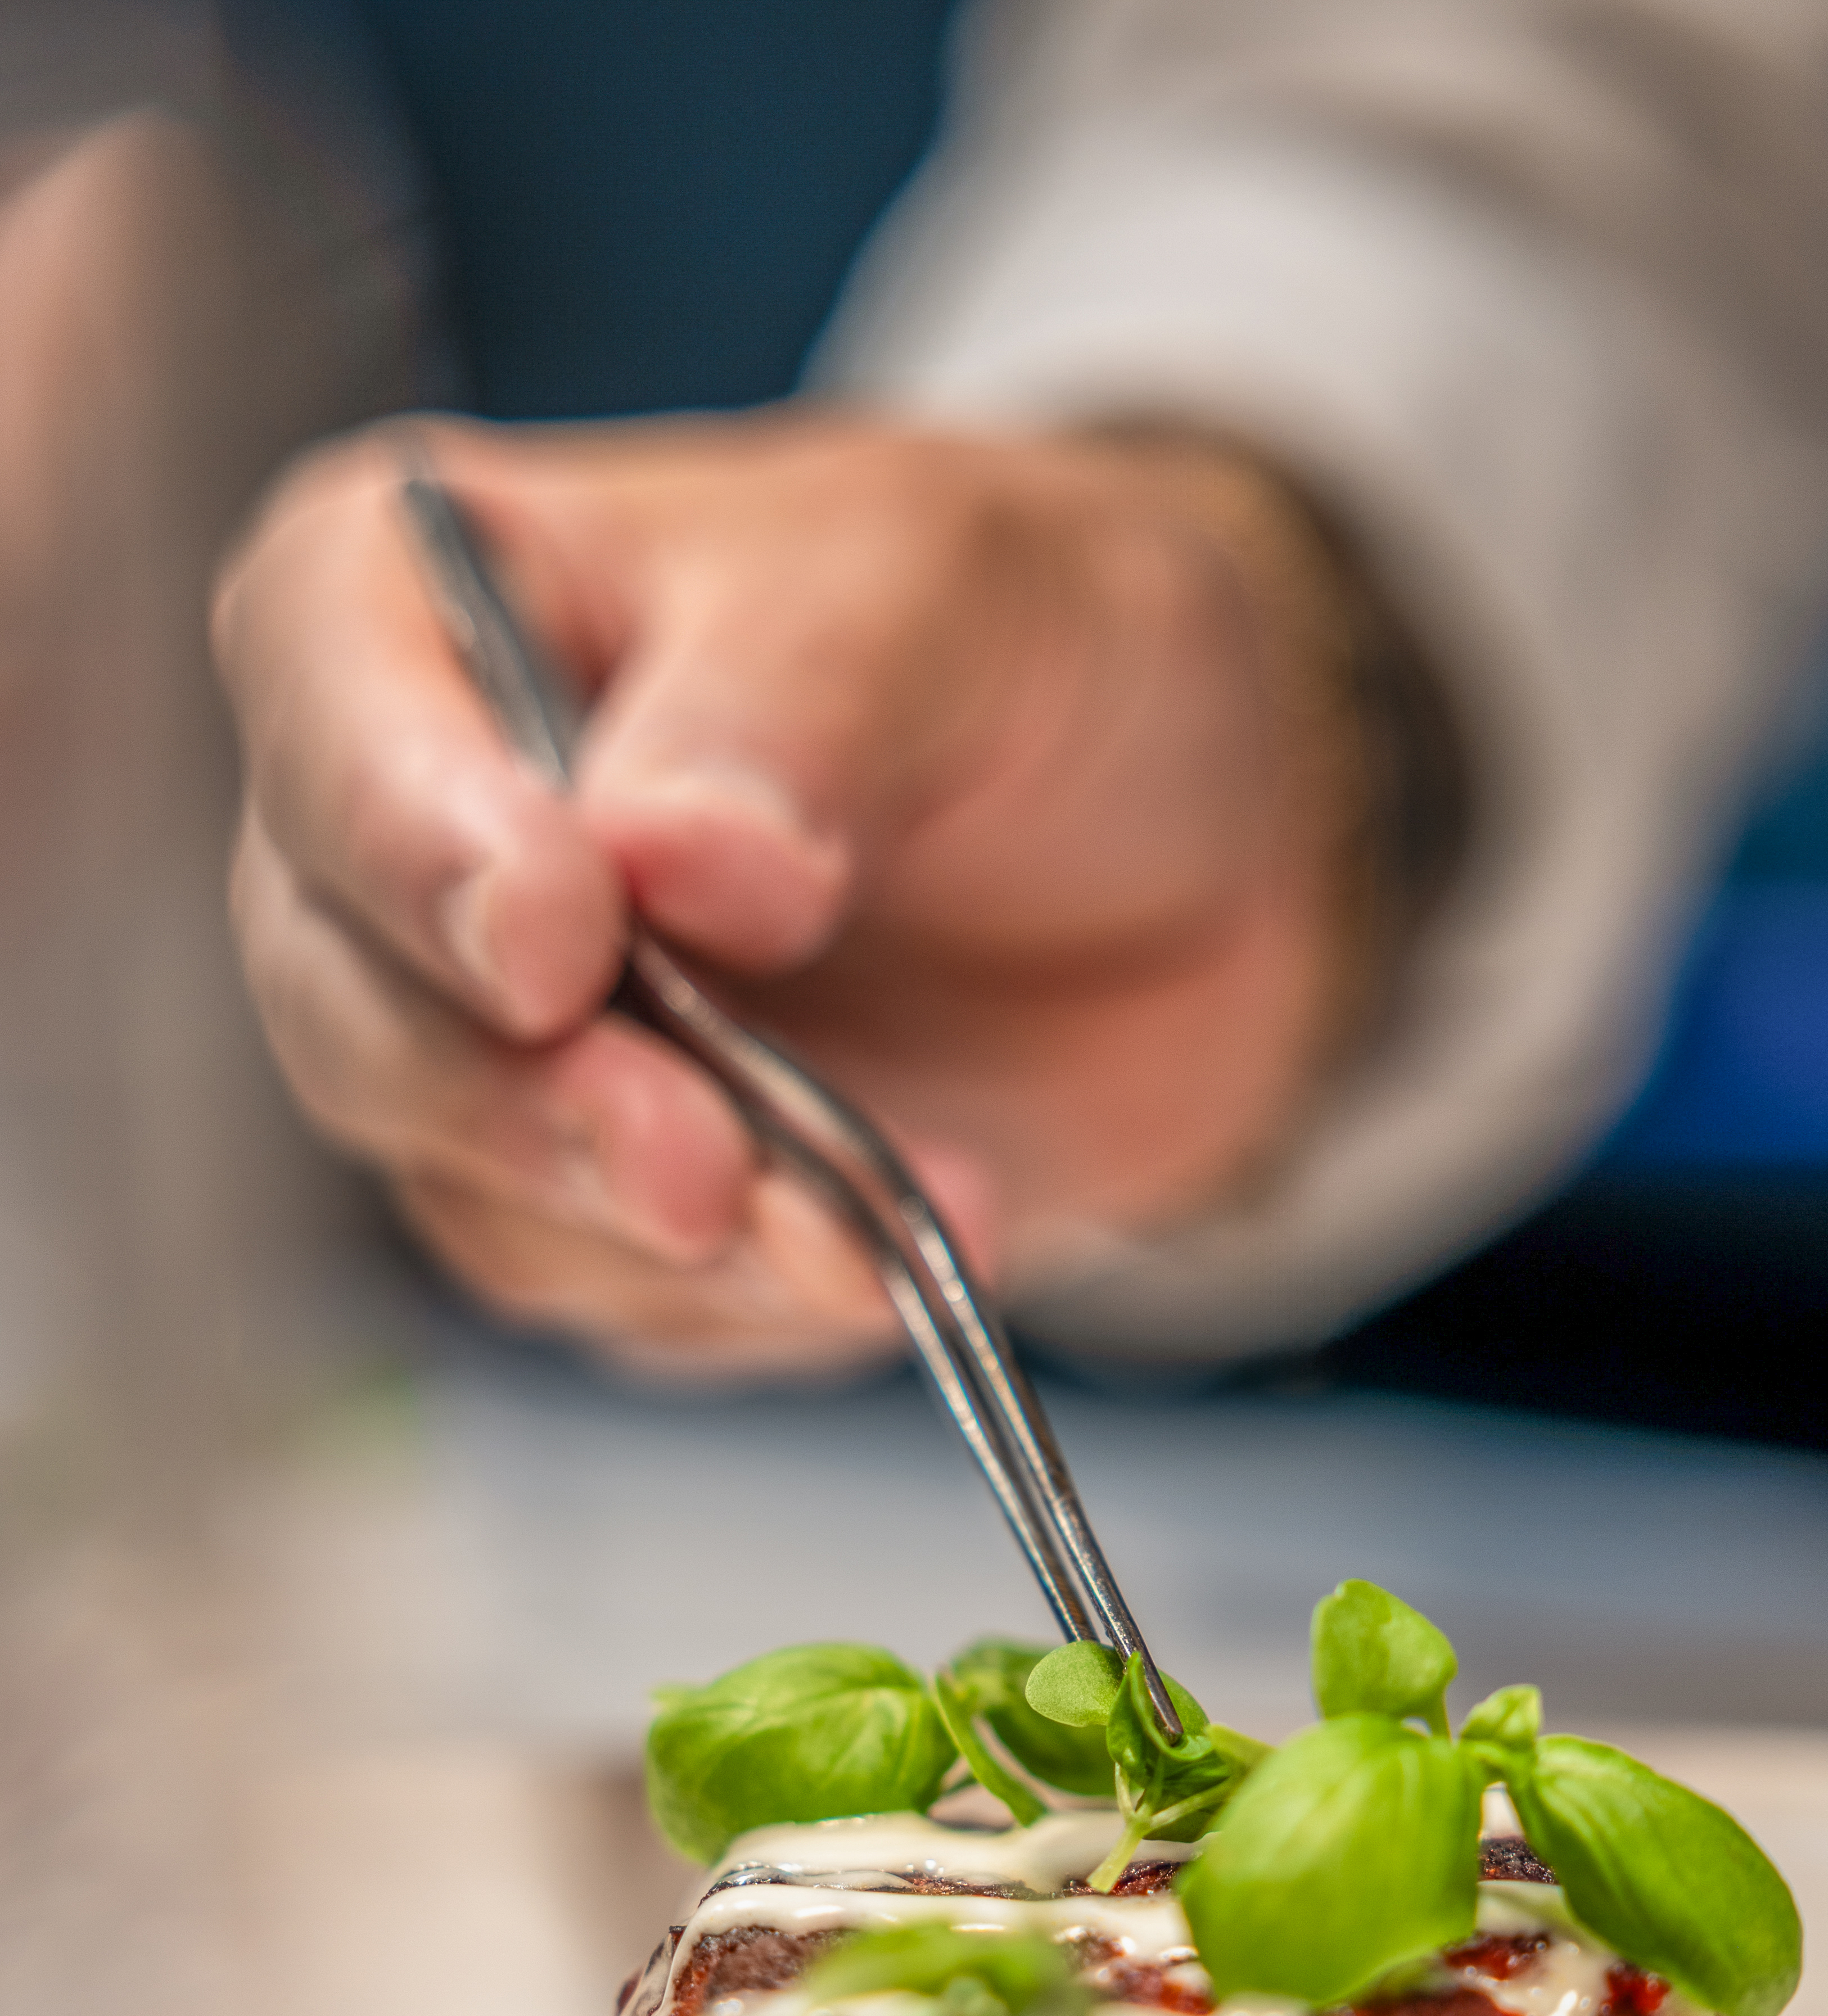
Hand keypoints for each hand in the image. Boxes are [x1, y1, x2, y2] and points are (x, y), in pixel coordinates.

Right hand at [213, 410, 1362, 1374]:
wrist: (1192, 858)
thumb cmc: (1035, 655)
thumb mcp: (957, 593)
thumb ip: (802, 701)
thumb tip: (678, 859)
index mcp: (441, 596)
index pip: (320, 694)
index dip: (407, 834)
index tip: (558, 937)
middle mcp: (421, 832)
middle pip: (351, 998)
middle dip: (527, 1107)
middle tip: (700, 1167)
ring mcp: (500, 1041)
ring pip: (474, 1187)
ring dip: (672, 1239)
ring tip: (862, 1228)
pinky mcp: (606, 1203)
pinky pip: (622, 1293)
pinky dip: (761, 1296)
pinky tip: (893, 1247)